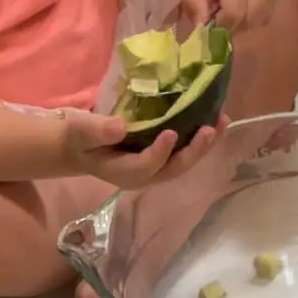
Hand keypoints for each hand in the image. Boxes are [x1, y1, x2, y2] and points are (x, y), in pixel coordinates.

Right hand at [60, 108, 225, 187]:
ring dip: (204, 145)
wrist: (75, 146)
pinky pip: (183, 152)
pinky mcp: (159, 158)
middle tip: (210, 129)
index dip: (160, 151)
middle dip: (194, 150)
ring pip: (184, 162)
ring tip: (222, 122)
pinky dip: (199, 140)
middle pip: (174, 168)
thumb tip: (120, 128)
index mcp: (124, 173)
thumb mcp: (80, 131)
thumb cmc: (76, 138)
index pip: (147, 166)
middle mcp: (144, 176)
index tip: (171, 132)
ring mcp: (154, 168)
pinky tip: (212, 121)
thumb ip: (97, 131)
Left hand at [183, 0, 279, 30]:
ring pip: (259, 20)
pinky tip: (242, 2)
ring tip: (229, 3)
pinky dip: (253, 15)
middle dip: (230, 23)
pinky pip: (267, 13)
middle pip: (248, 20)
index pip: (234, 14)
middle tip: (217, 9)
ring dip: (242, 21)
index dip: (218, 24)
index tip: (207, 18)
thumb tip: (200, 24)